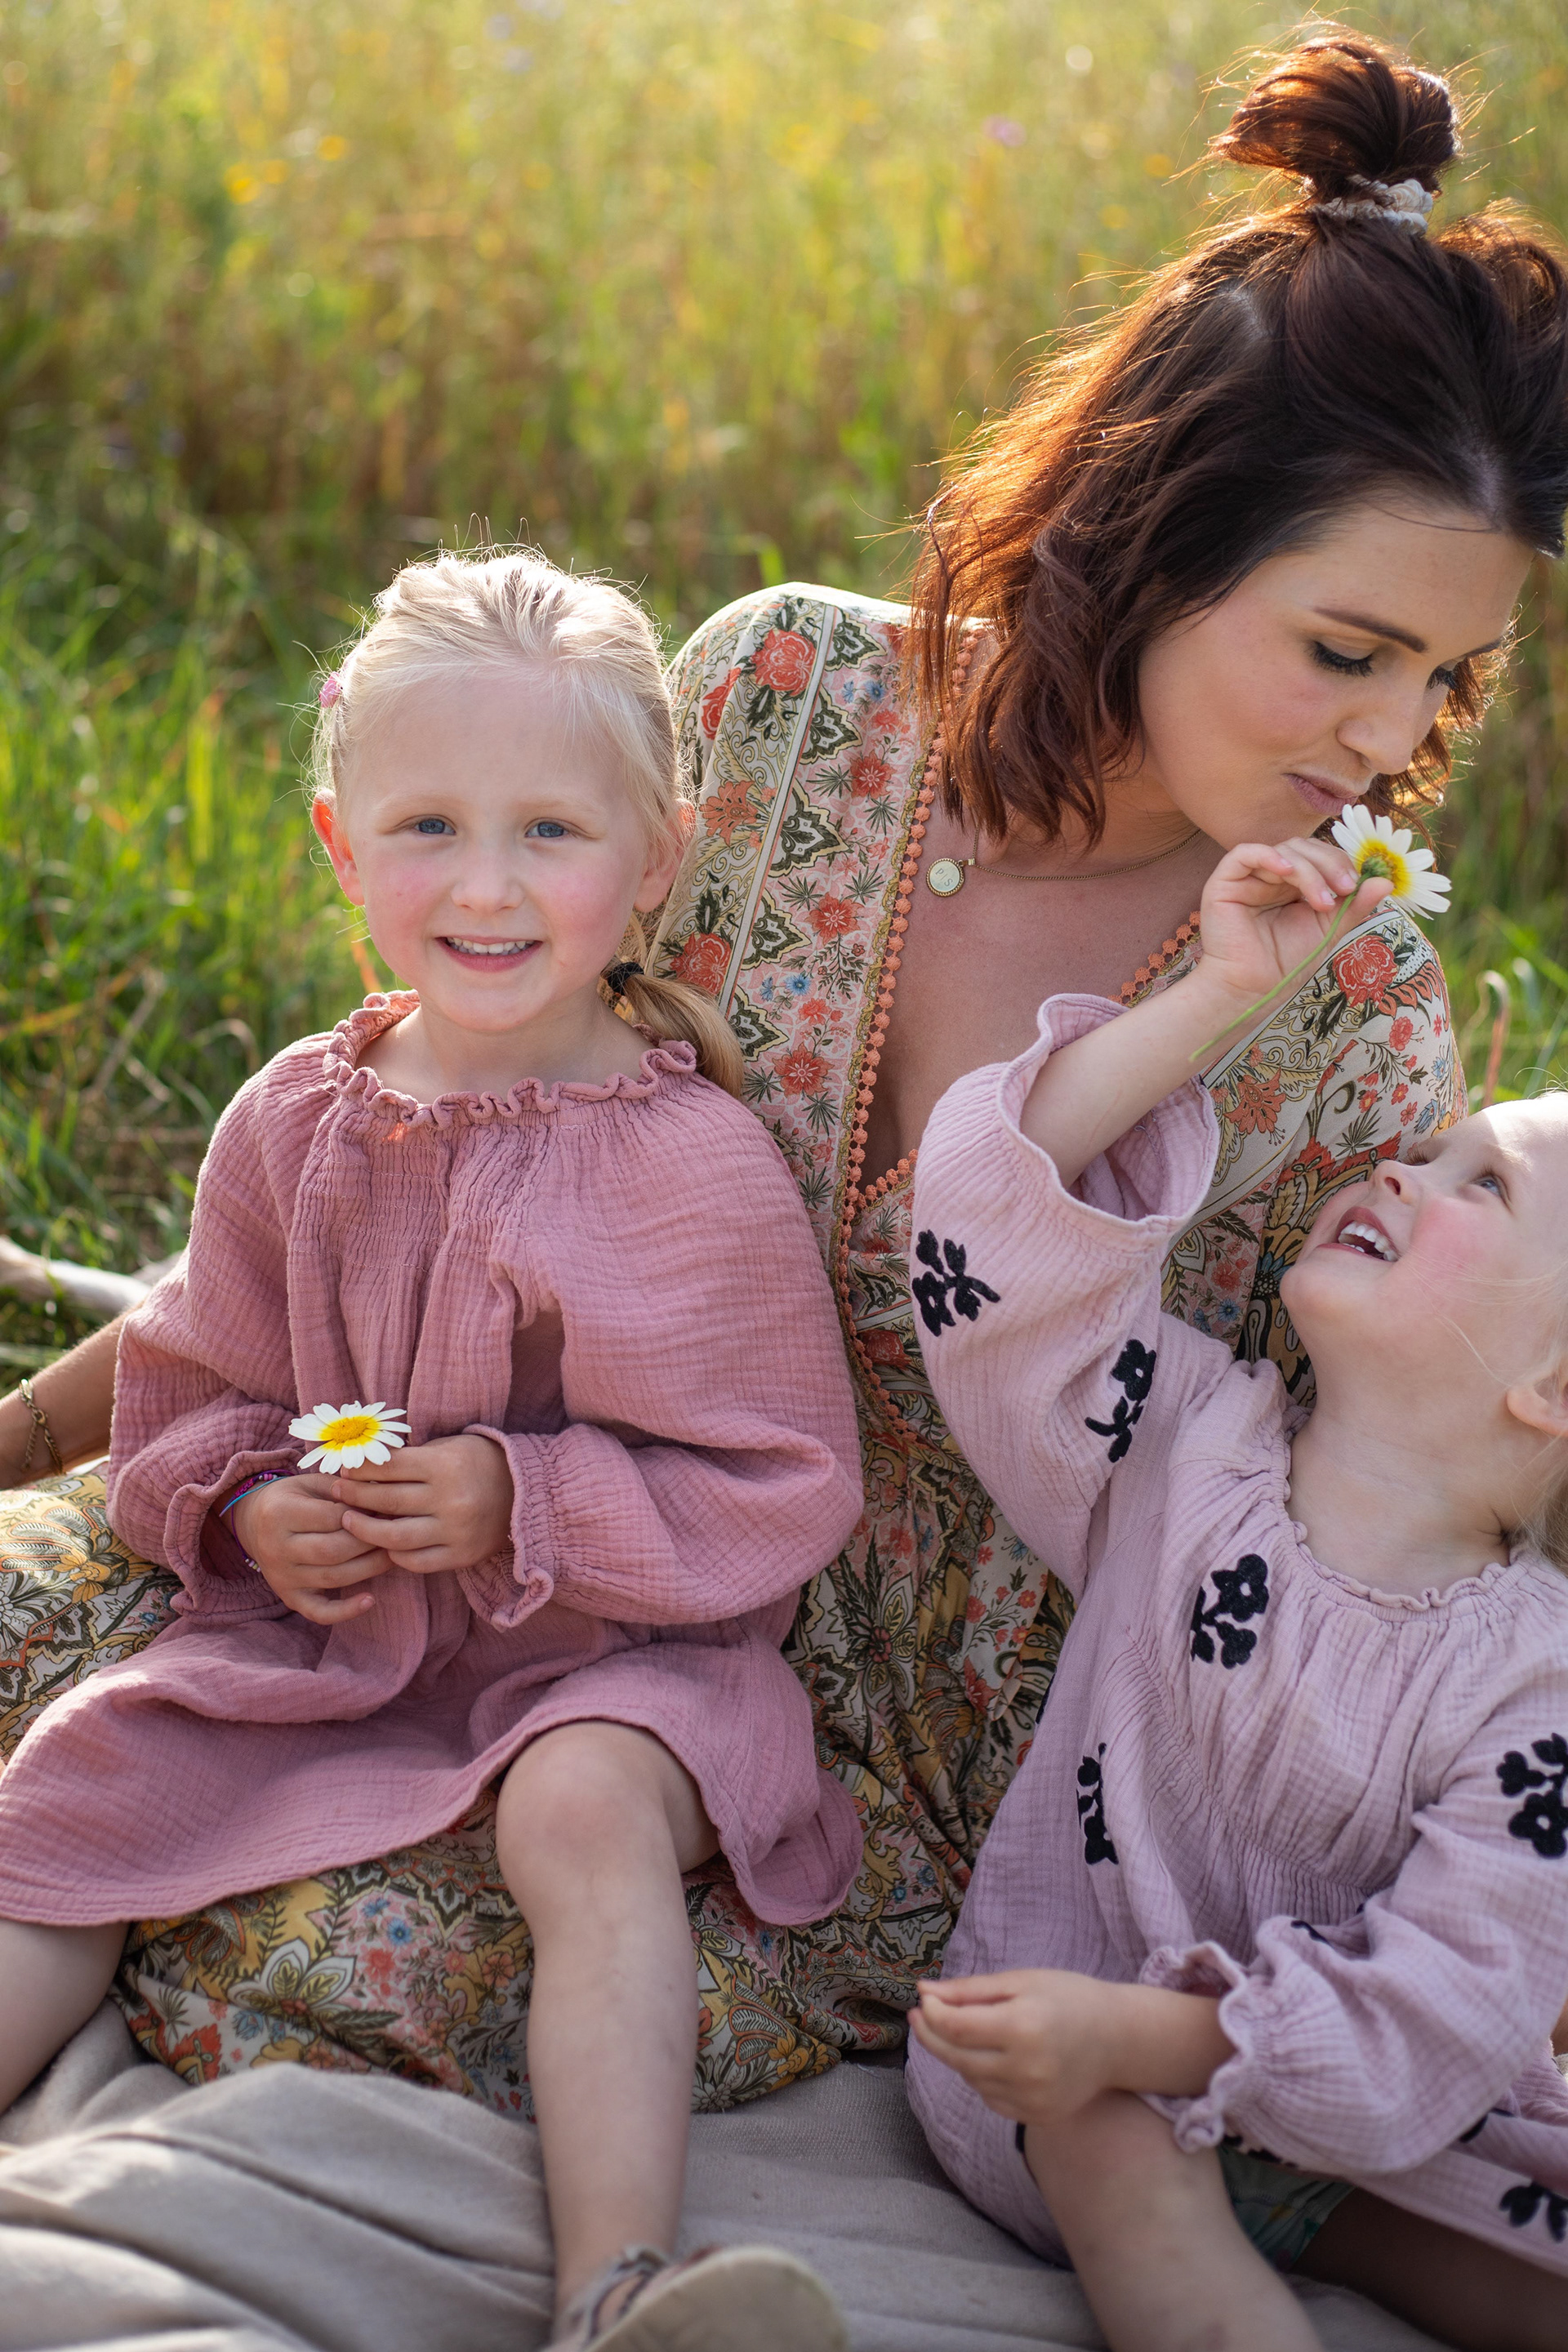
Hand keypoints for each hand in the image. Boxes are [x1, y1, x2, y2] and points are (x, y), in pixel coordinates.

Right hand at [230, 1472, 392, 1624]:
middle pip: (333, 1550)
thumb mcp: (313, 1483)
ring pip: (332, 1578)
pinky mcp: (288, 1596)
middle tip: (395, 1534)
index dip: (364, 1515)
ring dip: (369, 1569)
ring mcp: (281, 1576)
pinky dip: (345, 1611)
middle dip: (369, 1543)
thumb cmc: (294, 1498)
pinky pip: (318, 1612)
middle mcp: (276, 1547)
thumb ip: (344, 1489)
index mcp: (280, 1512)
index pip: (332, 1517)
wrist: (254, 1522)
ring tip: (392, 1556)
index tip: (387, 1510)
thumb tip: (384, 1497)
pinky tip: (370, 1600)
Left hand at [333, 1433, 513, 1575]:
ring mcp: (456, 1531)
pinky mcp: (461, 1556)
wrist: (524, 1492)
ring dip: (364, 1530)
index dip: (360, 1468)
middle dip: (354, 1496)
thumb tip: (363, 1466)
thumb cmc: (477, 1463)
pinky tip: (384, 1544)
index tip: (343, 1469)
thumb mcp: (448, 1448)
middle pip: (386, 1501)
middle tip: (336, 1492)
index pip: (388, 1467)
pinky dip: (394, 1554)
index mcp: (445, 1466)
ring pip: (394, 1537)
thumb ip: (410, 1458)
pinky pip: (416, 1561)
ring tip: (349, 1521)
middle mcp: (450, 1500)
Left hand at [912, 1969, 1123, 2123]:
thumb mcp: (1020, 1981)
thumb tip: (923, 1991)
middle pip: (956, 2058)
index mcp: (1023, 2027)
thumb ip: (970, 1989)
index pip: (956, 2028)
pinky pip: (991, 2098)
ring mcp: (1033, 2099)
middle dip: (932, 2036)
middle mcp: (1027, 2069)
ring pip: (971, 2079)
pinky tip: (993, 2057)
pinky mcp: (1037, 2117)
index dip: (931, 2014)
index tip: (922, 2000)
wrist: (1117, 2039)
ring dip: (959, 2056)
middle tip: (921, 2016)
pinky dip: (982, 2077)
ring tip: (969, 2031)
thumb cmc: (1068, 1998)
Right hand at [1193, 836, 1391, 1028]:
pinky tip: (1287, 871)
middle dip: (1330, 864)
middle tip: (1346, 888)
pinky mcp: (1225, 882)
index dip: (1339, 863)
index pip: (1319, 857)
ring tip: (1322, 902)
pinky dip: (1268, 856)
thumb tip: (1386, 881)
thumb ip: (1353, 905)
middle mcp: (1270, 877)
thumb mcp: (1328, 930)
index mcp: (1293, 885)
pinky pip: (1244, 853)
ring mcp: (1248, 878)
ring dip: (1309, 871)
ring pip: (1282, 850)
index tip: (1357, 886)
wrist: (1252, 990)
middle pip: (1303, 848)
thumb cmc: (1286, 964)